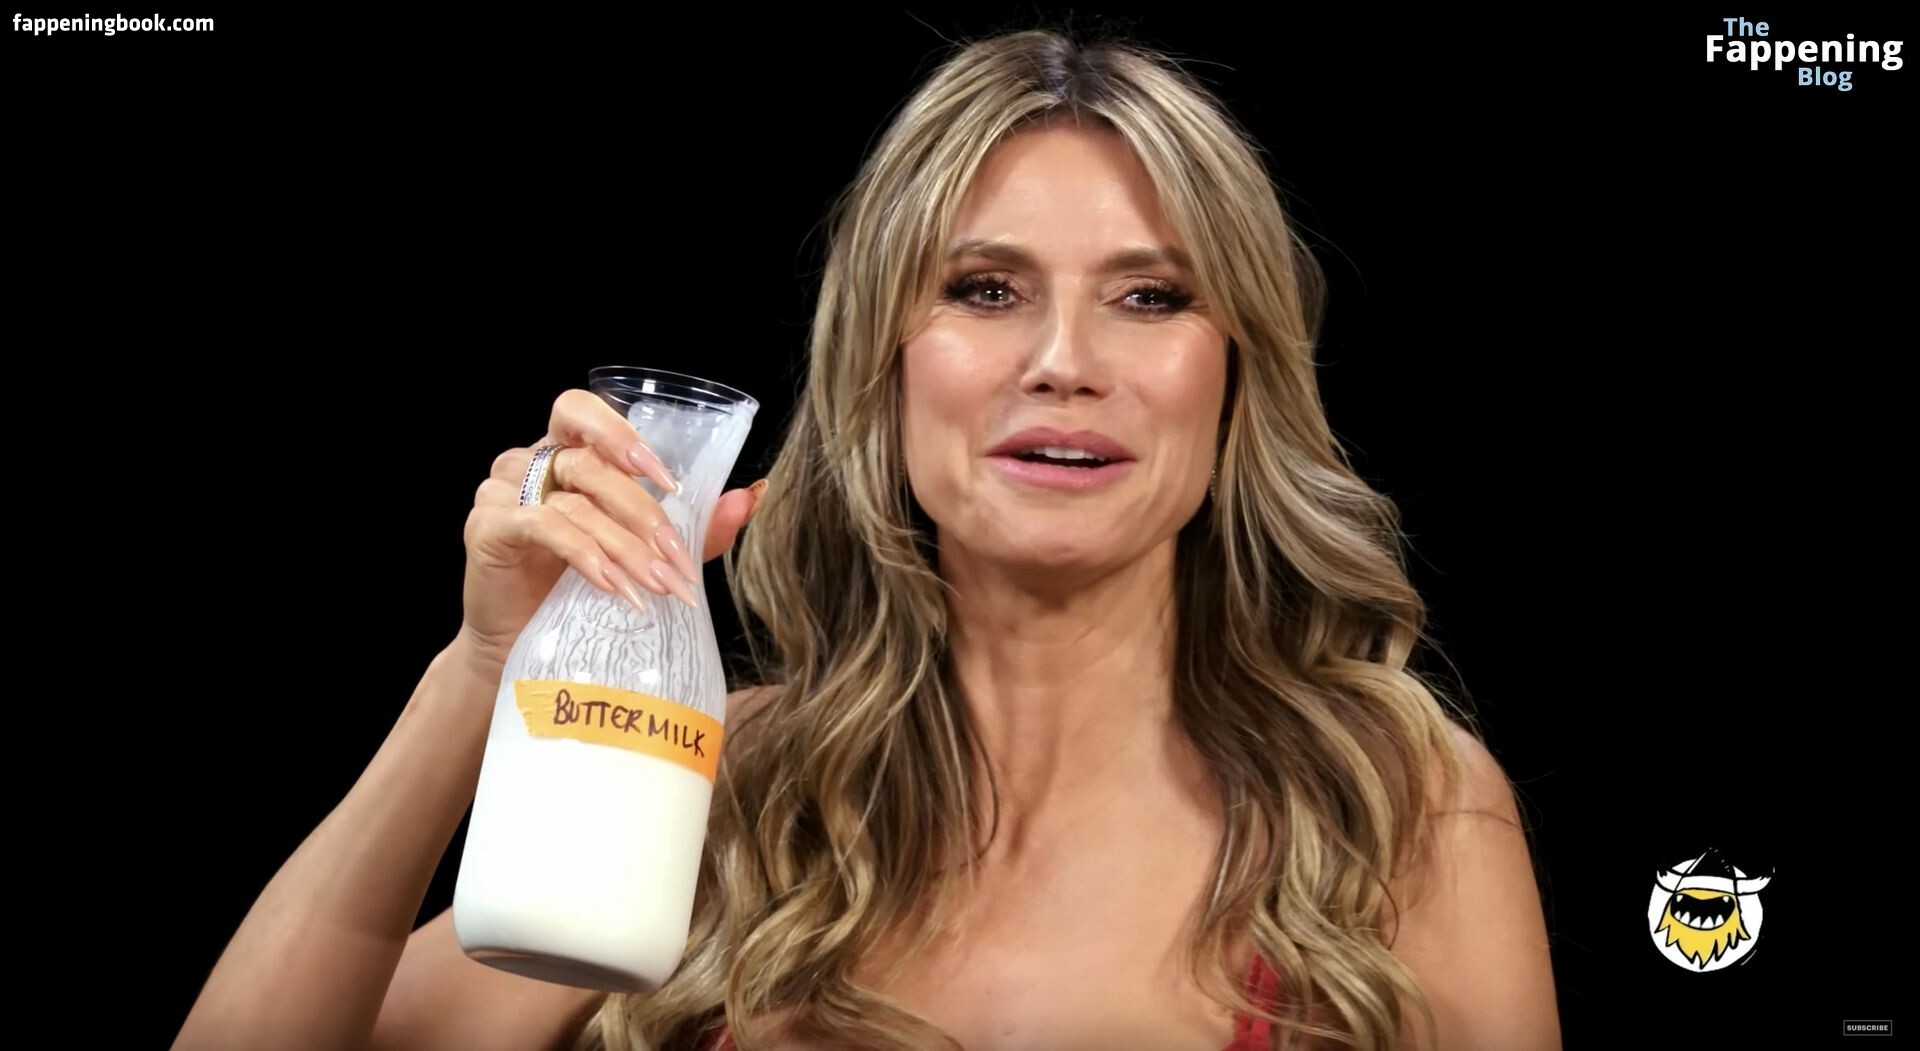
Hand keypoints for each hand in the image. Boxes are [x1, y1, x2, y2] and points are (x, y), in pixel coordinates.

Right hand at [454, 388, 765, 671]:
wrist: (523, 646)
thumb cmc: (577, 591)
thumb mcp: (644, 553)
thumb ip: (694, 526)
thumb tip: (751, 497)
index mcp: (563, 453)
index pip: (582, 410)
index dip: (622, 434)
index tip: (669, 481)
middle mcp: (528, 463)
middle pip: (591, 466)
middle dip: (645, 515)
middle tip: (679, 559)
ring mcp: (503, 493)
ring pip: (575, 503)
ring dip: (626, 547)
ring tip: (659, 585)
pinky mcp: (487, 528)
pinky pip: (542, 527)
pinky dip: (586, 556)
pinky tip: (615, 586)